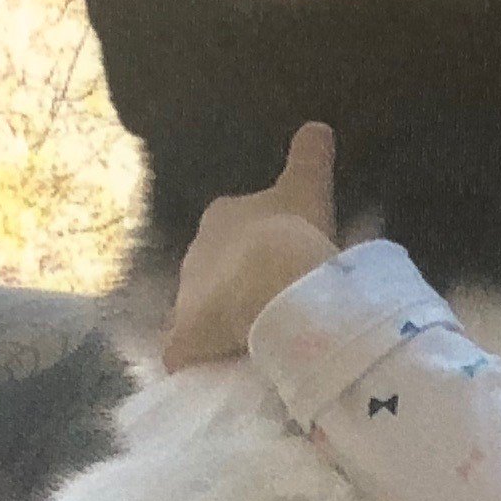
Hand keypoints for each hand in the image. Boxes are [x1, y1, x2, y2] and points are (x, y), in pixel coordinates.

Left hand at [163, 122, 338, 372]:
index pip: (235, 227)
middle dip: (238, 285)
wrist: (272, 285)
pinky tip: (226, 374)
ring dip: (226, 324)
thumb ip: (309, 157)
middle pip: (217, 270)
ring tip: (258, 342)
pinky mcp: (183, 341)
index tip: (280, 260)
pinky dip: (204, 362)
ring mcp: (185, 299)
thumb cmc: (292, 233)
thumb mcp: (307, 189)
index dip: (257, 244)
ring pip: (205, 312)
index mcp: (223, 216)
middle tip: (274, 304)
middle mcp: (195, 252)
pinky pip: (192, 353)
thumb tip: (316, 126)